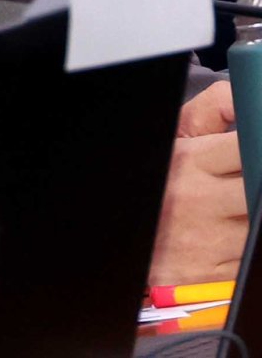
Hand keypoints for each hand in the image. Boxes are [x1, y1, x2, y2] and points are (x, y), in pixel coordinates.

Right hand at [149, 82, 247, 284]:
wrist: (123, 235)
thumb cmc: (154, 178)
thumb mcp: (174, 135)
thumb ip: (213, 108)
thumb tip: (243, 97)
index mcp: (192, 160)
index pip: (249, 147)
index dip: (257, 146)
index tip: (256, 147)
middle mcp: (201, 201)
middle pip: (259, 190)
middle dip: (258, 185)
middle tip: (250, 180)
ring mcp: (210, 242)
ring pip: (259, 227)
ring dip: (253, 216)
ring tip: (238, 206)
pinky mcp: (215, 275)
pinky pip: (251, 258)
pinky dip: (248, 246)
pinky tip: (234, 232)